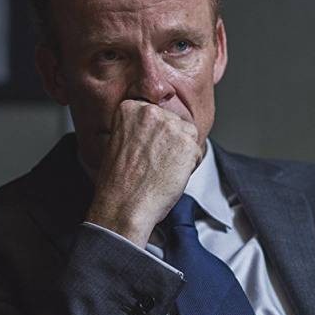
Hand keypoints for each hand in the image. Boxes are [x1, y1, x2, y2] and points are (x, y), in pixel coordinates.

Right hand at [85, 100, 201, 247]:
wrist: (124, 205)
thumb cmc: (118, 182)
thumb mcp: (117, 142)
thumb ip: (137, 128)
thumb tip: (156, 130)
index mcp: (129, 108)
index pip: (154, 112)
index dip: (153, 133)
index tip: (146, 148)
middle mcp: (150, 112)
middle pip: (173, 120)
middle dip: (169, 140)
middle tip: (154, 162)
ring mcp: (170, 126)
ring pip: (187, 134)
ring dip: (180, 151)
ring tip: (161, 170)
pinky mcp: (187, 143)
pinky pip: (196, 151)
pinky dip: (188, 166)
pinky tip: (170, 176)